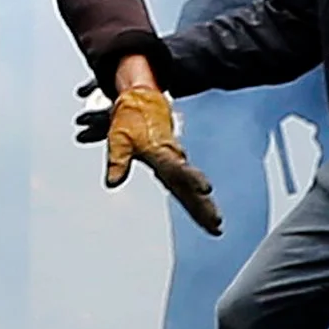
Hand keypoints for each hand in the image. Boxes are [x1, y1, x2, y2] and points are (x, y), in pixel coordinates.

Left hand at [79, 79, 222, 233]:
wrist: (142, 102)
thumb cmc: (131, 119)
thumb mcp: (118, 138)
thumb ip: (117, 160)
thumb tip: (113, 182)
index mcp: (162, 150)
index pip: (178, 168)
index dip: (192, 179)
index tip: (206, 189)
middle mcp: (174, 159)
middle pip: (190, 186)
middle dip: (203, 205)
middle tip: (216, 222)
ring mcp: (177, 165)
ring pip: (191, 190)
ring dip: (203, 208)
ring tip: (215, 227)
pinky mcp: (175, 169)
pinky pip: (187, 190)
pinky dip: (196, 205)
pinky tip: (206, 219)